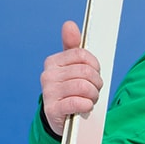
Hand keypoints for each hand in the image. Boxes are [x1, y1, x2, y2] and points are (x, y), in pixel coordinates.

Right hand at [40, 20, 103, 135]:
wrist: (61, 119)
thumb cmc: (70, 90)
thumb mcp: (72, 68)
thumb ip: (72, 47)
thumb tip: (69, 24)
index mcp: (53, 62)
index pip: (82, 55)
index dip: (94, 66)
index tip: (94, 74)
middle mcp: (48, 76)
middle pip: (86, 72)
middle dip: (96, 83)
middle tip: (93, 90)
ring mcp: (49, 93)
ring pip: (84, 87)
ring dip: (93, 95)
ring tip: (89, 99)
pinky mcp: (53, 110)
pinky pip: (78, 102)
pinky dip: (87, 106)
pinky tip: (85, 107)